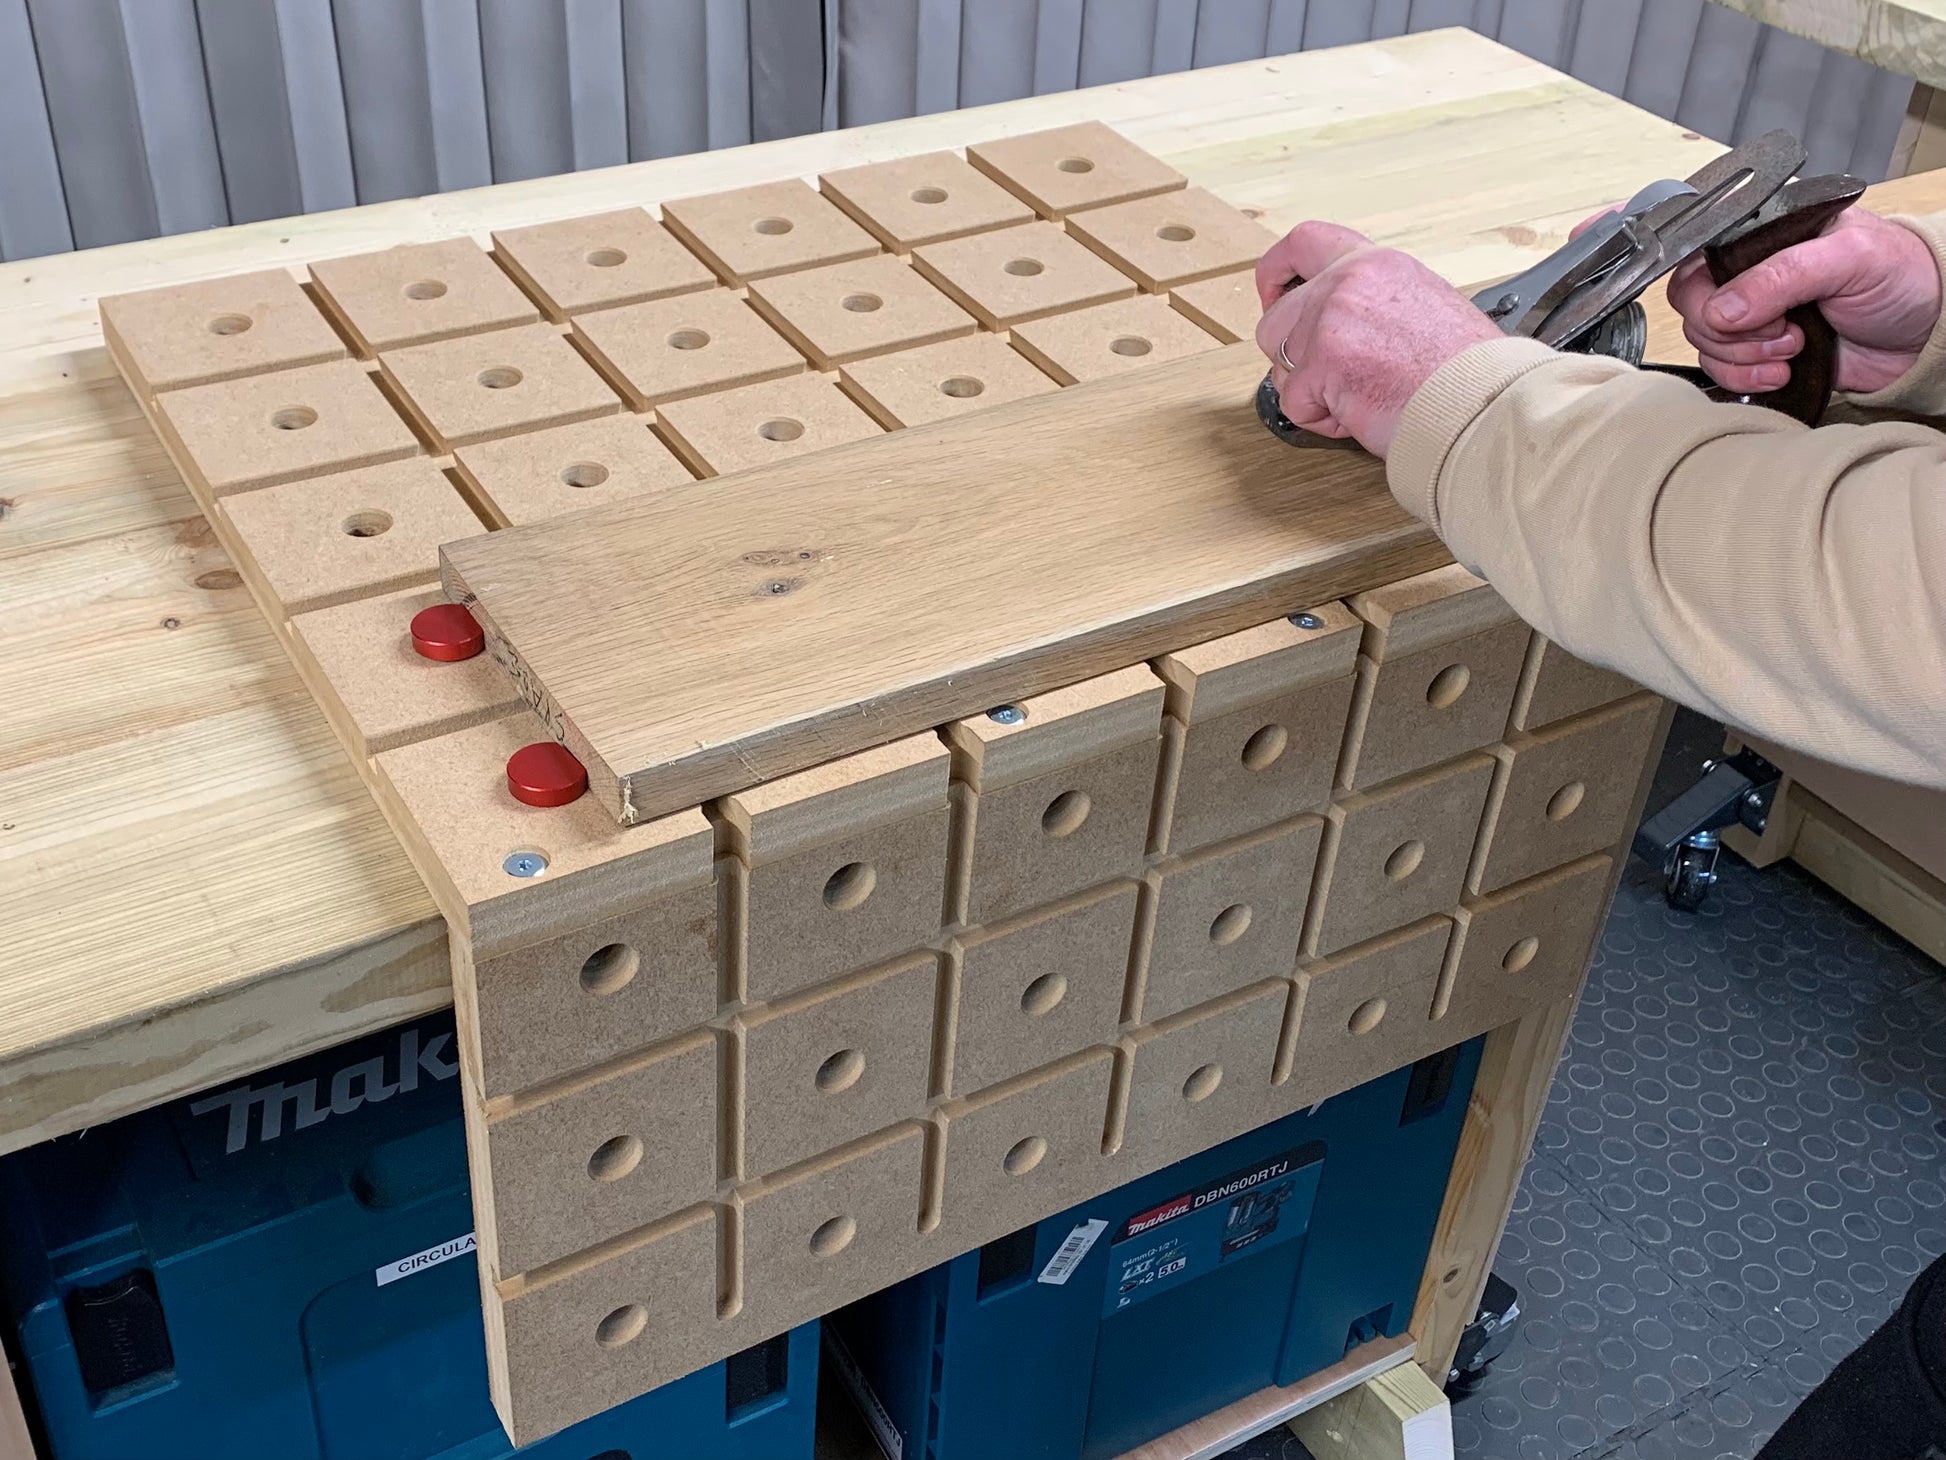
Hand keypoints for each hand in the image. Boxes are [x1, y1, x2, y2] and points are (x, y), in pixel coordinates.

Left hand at [1255, 222, 1501, 455]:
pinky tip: (1362, 413)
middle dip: (1292, 359)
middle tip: (1327, 379)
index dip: (1276, 273)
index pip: (1303, 242)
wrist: (1481, 401)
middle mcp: (1348, 282)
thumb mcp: (1420, 302)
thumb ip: (1370, 301)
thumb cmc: (1462, 367)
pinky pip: (1295, 403)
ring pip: (1279, 365)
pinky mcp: (1324, 364)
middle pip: (1275, 321)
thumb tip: (1333, 320)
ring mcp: (1331, 320)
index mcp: (1374, 263)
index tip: (1275, 295)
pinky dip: (1323, 420)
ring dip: (1310, 390)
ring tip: (1358, 396)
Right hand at [1666, 206, 1940, 394]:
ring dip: (1744, 358)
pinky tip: (1783, 371)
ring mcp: (1754, 317)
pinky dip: (1746, 378)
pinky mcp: (1760, 354)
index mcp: (1763, 237)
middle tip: (1782, 332)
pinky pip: (1723, 371)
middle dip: (1733, 332)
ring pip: (1705, 344)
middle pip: (1694, 308)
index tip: (1744, 310)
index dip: (1708, 292)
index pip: (1698, 260)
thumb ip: (1781, 276)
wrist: (1927, 333)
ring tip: (1794, 350)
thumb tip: (1720, 309)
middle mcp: (1751, 275)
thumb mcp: (1848, 258)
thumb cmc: (1901, 276)